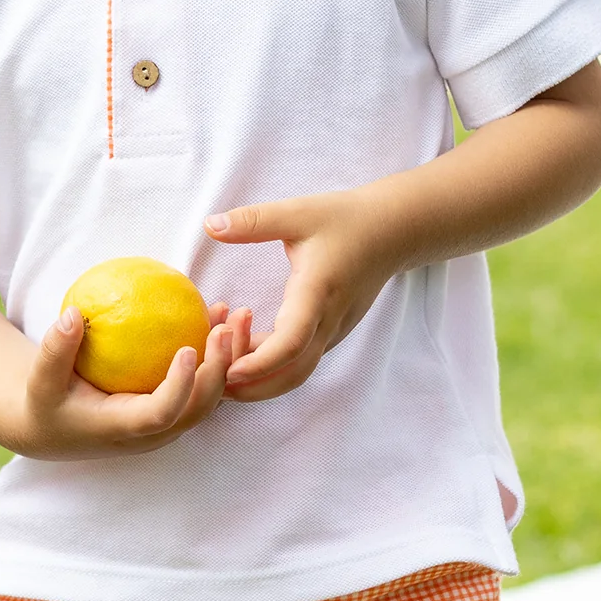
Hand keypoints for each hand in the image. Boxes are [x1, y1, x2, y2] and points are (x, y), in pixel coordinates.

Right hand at [17, 301, 248, 457]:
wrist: (55, 426)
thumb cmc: (46, 402)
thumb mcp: (40, 380)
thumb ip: (55, 350)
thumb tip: (74, 315)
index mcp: (124, 429)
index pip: (161, 414)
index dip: (179, 386)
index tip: (189, 349)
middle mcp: (154, 432)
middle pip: (200, 407)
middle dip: (220, 369)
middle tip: (225, 327)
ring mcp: (168, 422)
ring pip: (211, 396)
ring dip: (229, 358)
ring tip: (236, 315)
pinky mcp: (174, 407)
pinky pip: (204, 380)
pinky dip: (217, 352)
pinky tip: (217, 313)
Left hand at [205, 194, 391, 401]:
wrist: (391, 232)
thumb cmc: (345, 220)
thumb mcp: (297, 212)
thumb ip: (253, 221)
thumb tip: (209, 225)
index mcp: (317, 292)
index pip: (291, 343)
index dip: (259, 362)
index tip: (228, 370)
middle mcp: (327, 320)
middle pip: (293, 374)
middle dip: (253, 388)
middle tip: (213, 384)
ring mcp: (332, 330)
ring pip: (297, 371)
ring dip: (260, 379)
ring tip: (220, 370)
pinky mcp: (330, 331)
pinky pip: (301, 359)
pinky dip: (272, 365)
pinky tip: (242, 351)